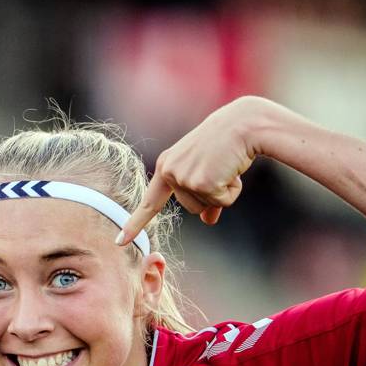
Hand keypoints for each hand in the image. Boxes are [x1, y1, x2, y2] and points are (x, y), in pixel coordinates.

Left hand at [119, 96, 270, 243]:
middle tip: (220, 167)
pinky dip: (232, 190)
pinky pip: (222, 202)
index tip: (121, 241)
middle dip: (211, 195)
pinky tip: (233, 169)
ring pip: (205, 207)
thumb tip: (208, 221)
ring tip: (226, 166)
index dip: (135, 223)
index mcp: (166, 166)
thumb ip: (203, 195)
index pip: (149, 201)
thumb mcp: (208, 169)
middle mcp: (170, 172)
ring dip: (222, 192)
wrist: (244, 123)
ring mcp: (184, 178)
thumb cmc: (227, 144)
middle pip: (192, 208)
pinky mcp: (202, 183)